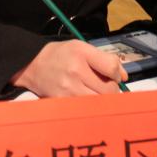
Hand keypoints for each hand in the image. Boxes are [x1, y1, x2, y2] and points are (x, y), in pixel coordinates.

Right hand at [10, 40, 126, 97]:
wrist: (32, 64)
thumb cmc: (60, 55)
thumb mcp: (82, 47)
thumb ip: (105, 59)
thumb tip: (124, 76)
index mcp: (81, 53)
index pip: (111, 67)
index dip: (118, 74)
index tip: (114, 76)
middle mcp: (75, 71)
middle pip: (108, 89)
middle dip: (112, 90)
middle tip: (106, 87)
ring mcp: (68, 88)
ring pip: (99, 102)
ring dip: (102, 100)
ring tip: (96, 94)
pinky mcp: (62, 101)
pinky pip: (85, 109)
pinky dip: (90, 107)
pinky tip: (86, 100)